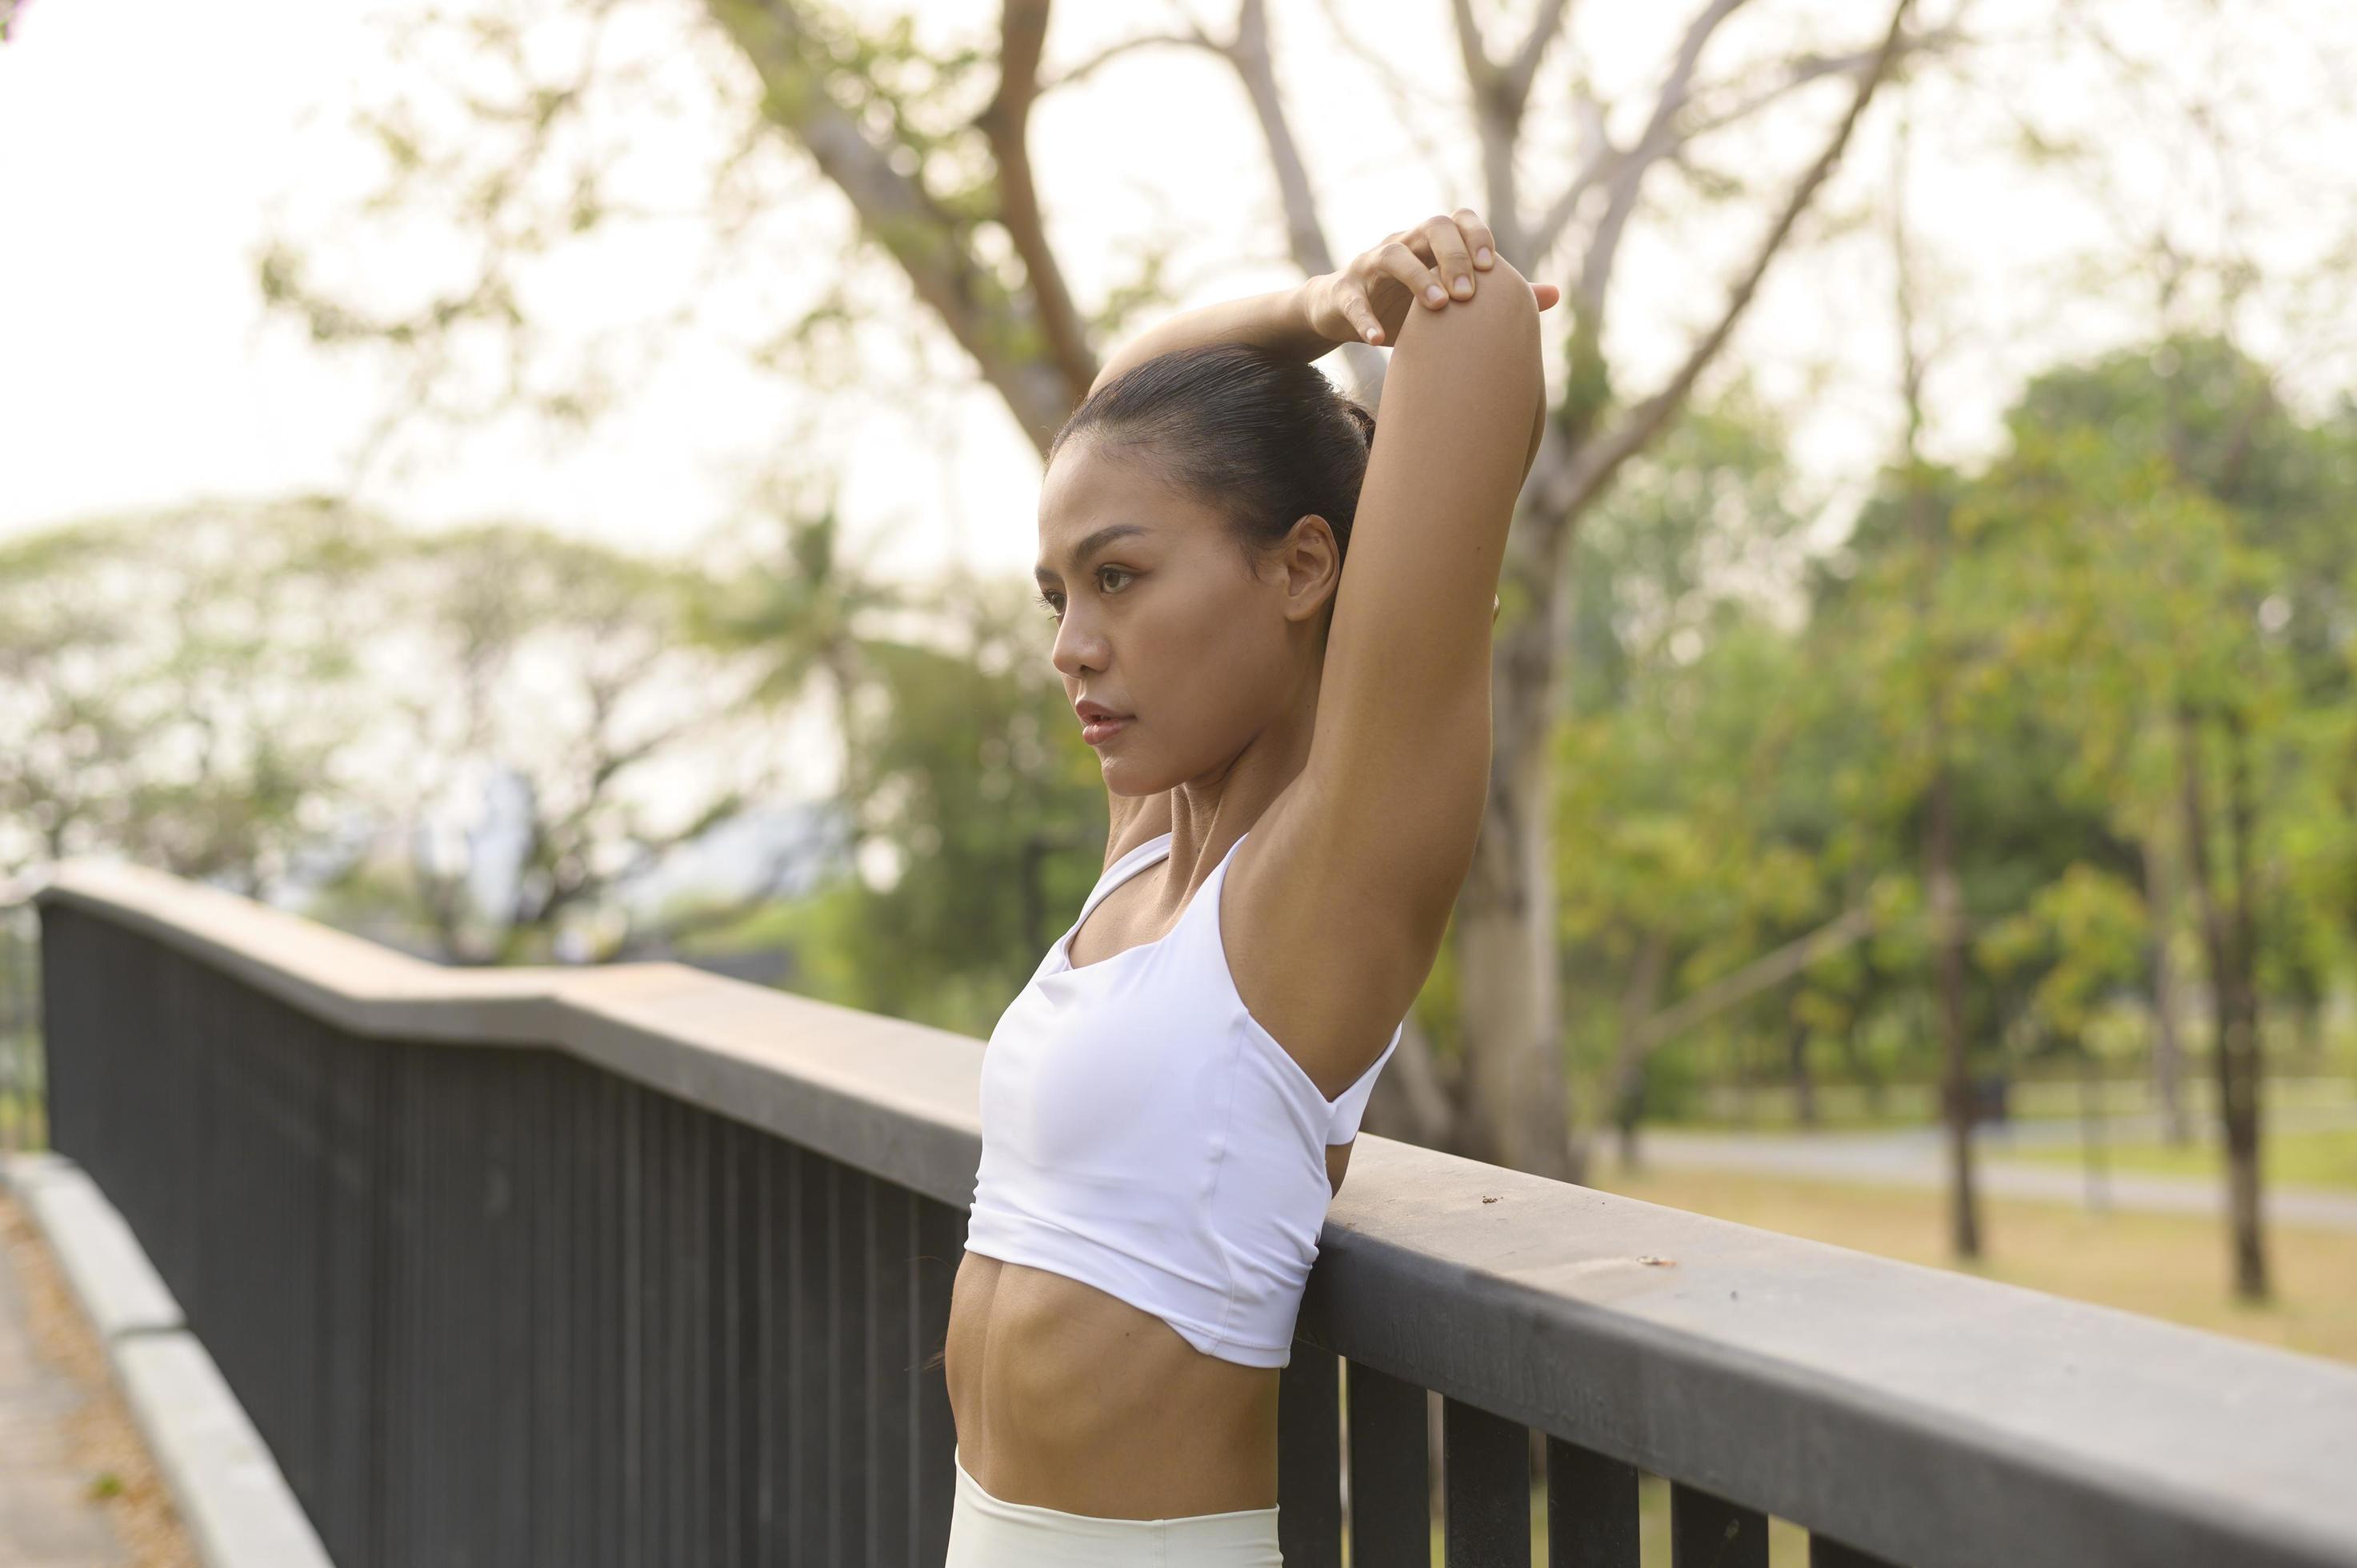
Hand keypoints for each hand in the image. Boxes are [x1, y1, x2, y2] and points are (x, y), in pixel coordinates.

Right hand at [1303, 209, 1560, 346]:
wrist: (1341, 314)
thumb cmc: (1404, 306)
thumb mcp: (1450, 300)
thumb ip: (1496, 295)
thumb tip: (1554, 295)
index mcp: (1429, 243)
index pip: (1458, 221)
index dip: (1476, 236)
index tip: (1491, 267)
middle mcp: (1401, 244)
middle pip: (1430, 227)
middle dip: (1452, 256)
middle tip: (1468, 294)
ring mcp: (1369, 265)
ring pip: (1392, 255)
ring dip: (1416, 277)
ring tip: (1438, 307)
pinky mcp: (1343, 292)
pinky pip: (1352, 300)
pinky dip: (1366, 319)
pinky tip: (1379, 341)